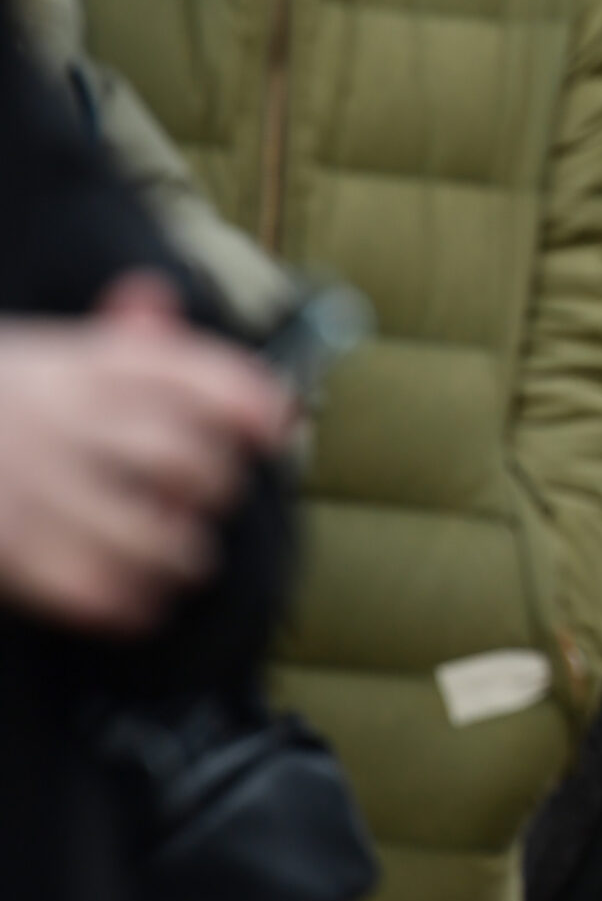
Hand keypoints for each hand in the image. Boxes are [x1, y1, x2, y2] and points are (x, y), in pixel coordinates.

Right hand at [0, 272, 294, 634]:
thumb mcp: (37, 355)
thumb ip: (105, 338)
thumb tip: (156, 298)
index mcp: (77, 365)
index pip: (192, 374)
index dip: (250, 401)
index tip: (275, 427)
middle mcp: (64, 420)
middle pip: (191, 460)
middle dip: (215, 487)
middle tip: (205, 498)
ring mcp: (36, 487)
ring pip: (157, 534)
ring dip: (184, 554)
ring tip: (183, 559)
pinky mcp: (9, 550)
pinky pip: (98, 588)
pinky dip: (133, 600)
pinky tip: (140, 601)